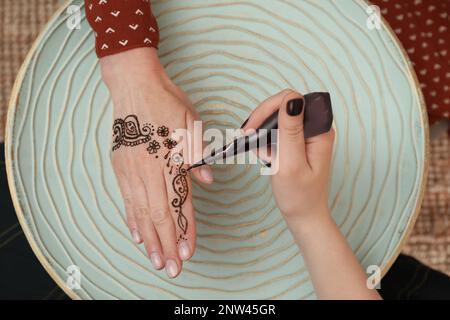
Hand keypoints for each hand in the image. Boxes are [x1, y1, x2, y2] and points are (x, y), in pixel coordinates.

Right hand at [101, 48, 212, 277]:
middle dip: (167, 244)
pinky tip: (137, 236)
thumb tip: (207, 179)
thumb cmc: (167, 101)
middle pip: (160, 215)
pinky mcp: (120, 167)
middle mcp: (150, 169)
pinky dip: (132, 220)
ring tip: (156, 261)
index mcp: (171, 159)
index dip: (185, 230)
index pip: (180, 203)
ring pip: (142, 212)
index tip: (189, 251)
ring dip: (150, 240)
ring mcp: (132, 169)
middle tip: (173, 268)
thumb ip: (198, 154)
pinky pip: (126, 200)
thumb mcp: (192, 123)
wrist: (134, 84)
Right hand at [241, 90, 334, 225]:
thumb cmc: (299, 196)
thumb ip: (290, 131)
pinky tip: (261, 152)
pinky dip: (266, 138)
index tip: (252, 129)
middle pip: (283, 105)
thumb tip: (291, 99)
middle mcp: (316, 128)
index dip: (269, 108)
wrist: (304, 216)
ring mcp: (307, 134)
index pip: (292, 100)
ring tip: (253, 147)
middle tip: (246, 137)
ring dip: (262, 129)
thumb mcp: (291, 164)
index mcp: (320, 130)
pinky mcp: (298, 142)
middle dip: (262, 119)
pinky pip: (278, 130)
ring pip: (278, 117)